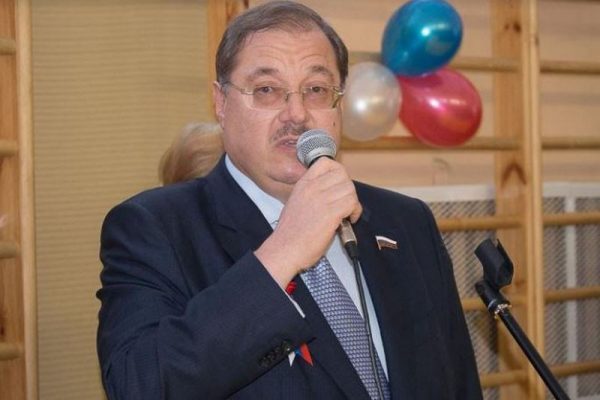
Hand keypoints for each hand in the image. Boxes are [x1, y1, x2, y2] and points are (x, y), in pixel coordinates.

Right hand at [255, 158, 361, 287]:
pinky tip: (349, 220)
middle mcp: (312, 188)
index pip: (326, 163)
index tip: (339, 185)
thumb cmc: (290, 233)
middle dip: (348, 189)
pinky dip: (355, 212)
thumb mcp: (296, 202)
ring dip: (353, 202)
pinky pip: (352, 203)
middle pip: (343, 175)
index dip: (338, 172)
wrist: (284, 250)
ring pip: (350, 189)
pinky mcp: (330, 214)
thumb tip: (331, 193)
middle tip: (345, 202)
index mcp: (303, 184)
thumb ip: (312, 194)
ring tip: (348, 213)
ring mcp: (321, 200)